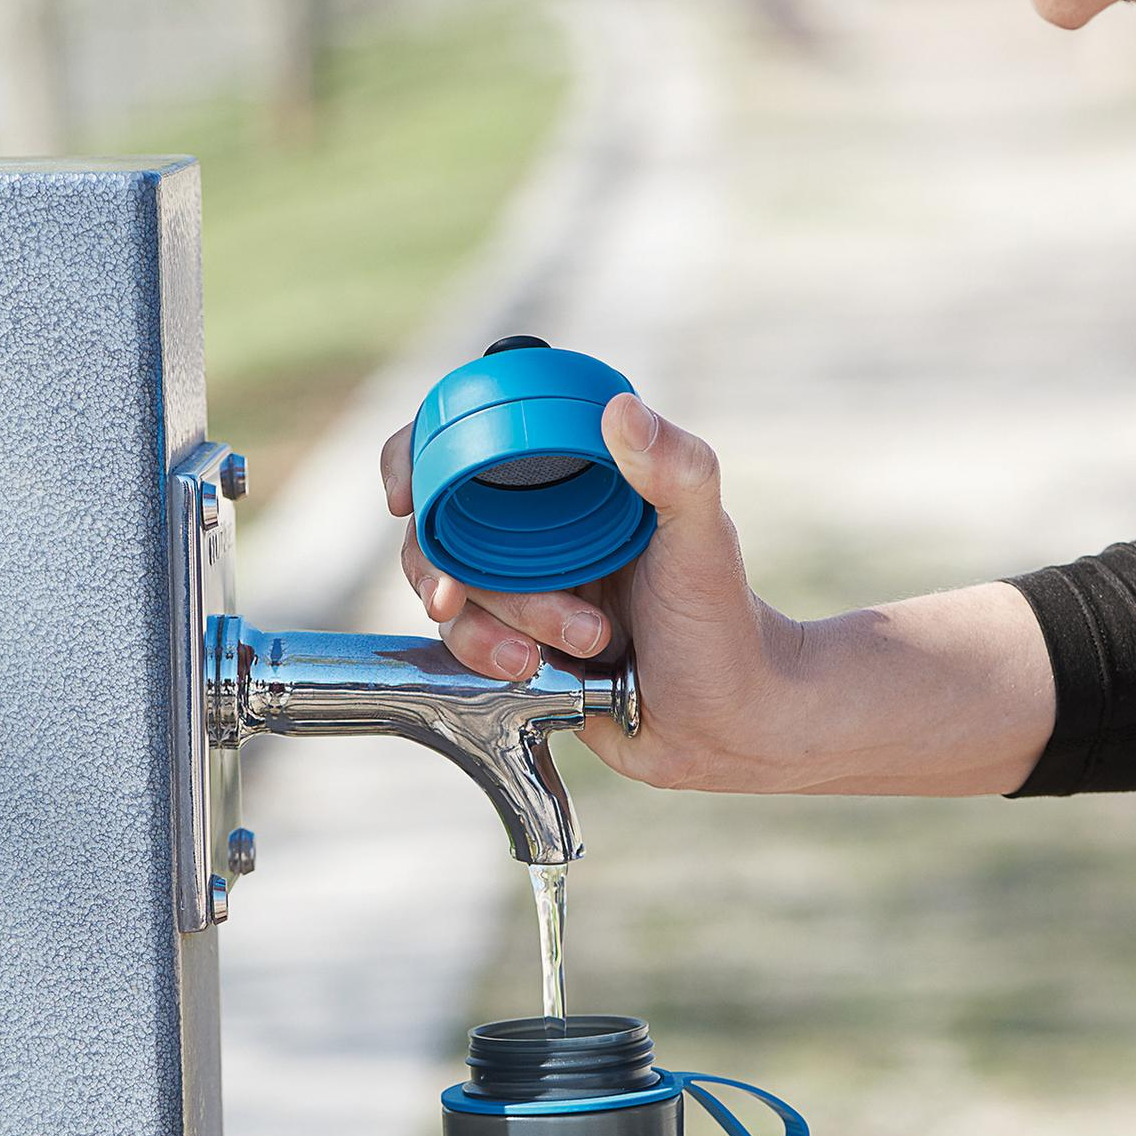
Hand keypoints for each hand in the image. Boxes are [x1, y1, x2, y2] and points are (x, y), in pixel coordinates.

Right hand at [380, 392, 813, 791]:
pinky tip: (535, 674)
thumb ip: (675, 469)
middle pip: (441, 526)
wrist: (727, 725)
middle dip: (447, 568)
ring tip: (576, 645)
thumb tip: (620, 409)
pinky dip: (489, 657)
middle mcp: (539, 529)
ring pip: (453, 592)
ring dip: (494, 623)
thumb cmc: (725, 624)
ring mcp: (523, 588)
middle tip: (455, 598)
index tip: (408, 493)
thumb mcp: (703, 538)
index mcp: (574, 483)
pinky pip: (465, 645)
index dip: (422, 456)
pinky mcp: (516, 646)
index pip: (474, 443)